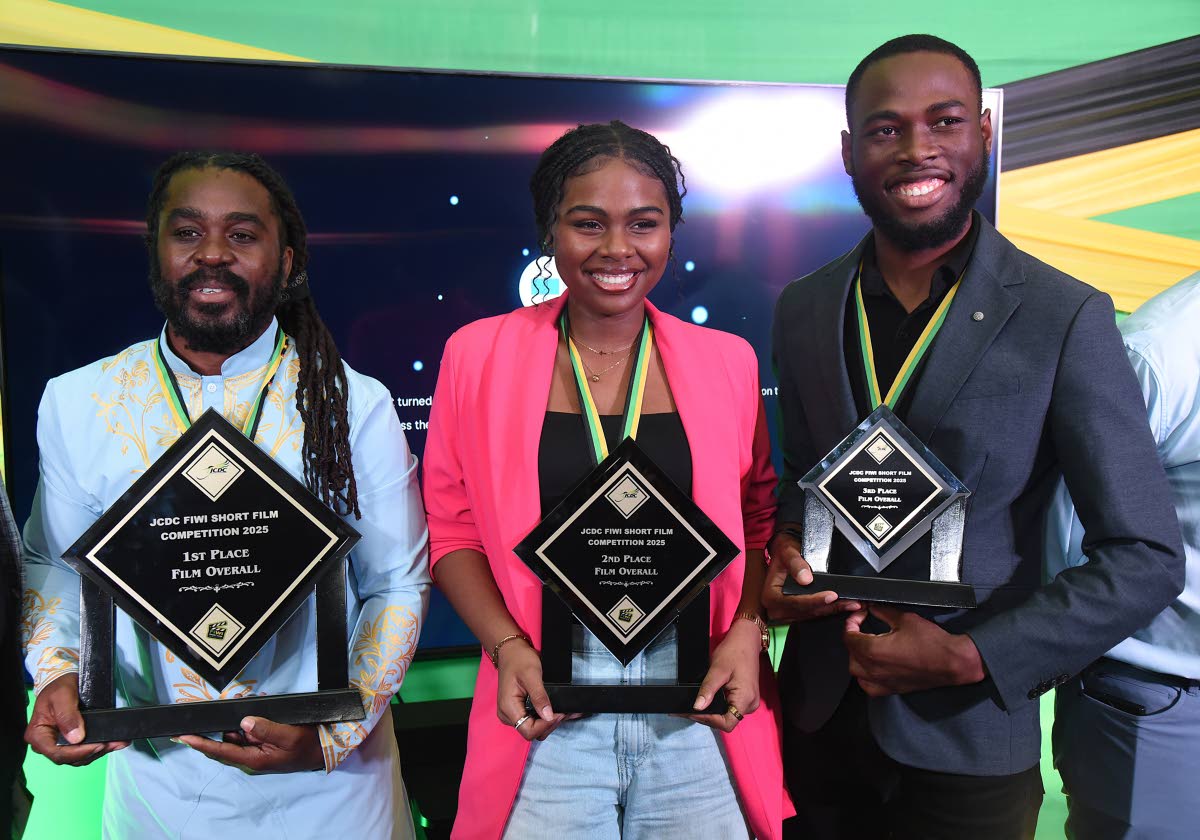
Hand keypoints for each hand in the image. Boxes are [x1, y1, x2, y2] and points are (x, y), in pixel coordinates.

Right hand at [24, 673, 128, 765]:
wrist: (63, 682)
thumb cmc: (58, 687)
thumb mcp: (62, 696)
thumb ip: (67, 716)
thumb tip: (76, 738)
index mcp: (38, 735)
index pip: (57, 753)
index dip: (78, 753)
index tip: (97, 746)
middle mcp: (47, 744)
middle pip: (70, 757)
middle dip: (93, 752)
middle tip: (112, 743)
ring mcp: (59, 744)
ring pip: (80, 757)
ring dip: (100, 751)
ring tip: (117, 742)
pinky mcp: (71, 742)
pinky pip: (85, 750)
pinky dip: (100, 747)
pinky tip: (114, 742)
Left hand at [176, 717, 322, 772]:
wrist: (323, 750)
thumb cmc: (307, 746)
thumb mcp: (289, 736)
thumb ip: (266, 729)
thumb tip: (244, 721)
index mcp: (253, 760)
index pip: (220, 751)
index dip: (200, 744)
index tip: (183, 737)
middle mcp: (250, 757)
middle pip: (223, 742)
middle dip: (216, 725)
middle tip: (214, 708)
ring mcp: (255, 750)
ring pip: (234, 734)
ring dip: (234, 719)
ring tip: (243, 701)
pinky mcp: (261, 744)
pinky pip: (246, 731)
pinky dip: (246, 719)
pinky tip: (254, 706)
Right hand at [495, 639, 565, 741]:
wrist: (511, 651)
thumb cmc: (519, 659)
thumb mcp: (531, 675)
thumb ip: (539, 696)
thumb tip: (548, 716)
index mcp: (508, 708)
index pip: (528, 730)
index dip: (545, 725)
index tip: (559, 713)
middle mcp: (507, 715)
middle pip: (531, 732)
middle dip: (550, 724)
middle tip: (564, 711)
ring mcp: (512, 714)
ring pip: (533, 729)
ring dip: (549, 722)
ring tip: (563, 711)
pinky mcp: (518, 710)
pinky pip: (532, 720)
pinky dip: (545, 718)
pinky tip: (556, 711)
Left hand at [686, 618, 762, 731]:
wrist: (746, 639)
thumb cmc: (735, 651)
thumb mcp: (717, 670)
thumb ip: (707, 690)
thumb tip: (697, 707)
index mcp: (745, 699)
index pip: (726, 723)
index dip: (708, 720)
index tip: (693, 712)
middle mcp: (750, 704)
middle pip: (726, 721)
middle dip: (706, 716)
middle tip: (687, 709)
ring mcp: (749, 701)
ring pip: (727, 715)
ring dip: (712, 712)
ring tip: (696, 704)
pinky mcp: (746, 697)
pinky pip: (730, 707)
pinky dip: (718, 706)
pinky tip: (707, 699)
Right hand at [761, 532, 860, 622]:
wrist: (784, 554)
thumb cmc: (784, 552)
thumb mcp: (787, 552)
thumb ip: (796, 564)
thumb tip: (806, 579)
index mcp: (770, 596)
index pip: (794, 602)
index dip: (814, 600)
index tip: (831, 595)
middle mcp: (776, 609)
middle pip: (806, 611)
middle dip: (828, 607)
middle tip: (850, 602)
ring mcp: (786, 613)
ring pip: (813, 614)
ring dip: (833, 609)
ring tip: (852, 604)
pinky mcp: (797, 614)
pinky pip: (814, 614)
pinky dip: (829, 609)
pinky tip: (844, 605)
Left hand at [843, 604, 984, 695]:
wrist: (952, 662)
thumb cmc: (933, 643)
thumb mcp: (904, 619)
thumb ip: (883, 611)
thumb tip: (872, 607)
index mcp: (873, 651)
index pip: (849, 636)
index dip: (852, 622)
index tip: (859, 615)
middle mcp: (874, 669)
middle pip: (850, 652)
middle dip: (854, 637)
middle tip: (862, 626)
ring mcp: (882, 682)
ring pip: (856, 670)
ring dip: (857, 656)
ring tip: (866, 644)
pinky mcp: (891, 689)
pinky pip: (867, 686)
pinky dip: (865, 676)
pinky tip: (872, 666)